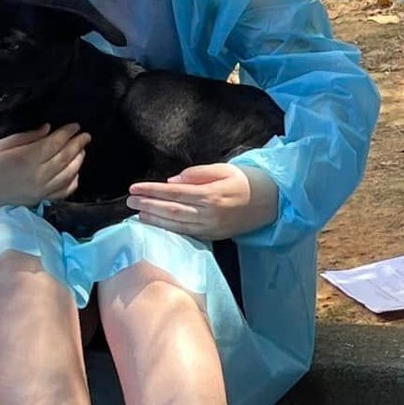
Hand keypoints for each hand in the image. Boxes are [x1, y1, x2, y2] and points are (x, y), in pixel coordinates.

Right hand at [0, 123, 88, 227]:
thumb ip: (27, 137)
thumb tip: (49, 129)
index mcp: (26, 159)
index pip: (54, 143)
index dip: (67, 133)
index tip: (75, 125)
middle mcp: (37, 176)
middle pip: (65, 157)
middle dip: (77, 144)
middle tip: (85, 135)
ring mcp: (40, 190)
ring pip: (68, 174)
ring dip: (78, 160)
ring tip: (81, 150)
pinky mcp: (39, 200)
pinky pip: (63, 191)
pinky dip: (73, 180)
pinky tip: (75, 172)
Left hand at [128, 163, 278, 240]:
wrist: (274, 202)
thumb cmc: (249, 180)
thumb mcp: (225, 168)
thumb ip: (198, 174)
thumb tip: (172, 182)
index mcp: (212, 195)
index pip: (174, 193)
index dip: (151, 191)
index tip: (133, 188)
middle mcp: (210, 214)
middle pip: (171, 211)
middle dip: (147, 206)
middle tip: (128, 202)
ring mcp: (212, 228)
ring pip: (176, 225)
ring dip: (153, 220)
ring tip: (136, 214)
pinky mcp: (214, 236)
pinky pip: (186, 233)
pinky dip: (168, 230)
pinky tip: (156, 225)